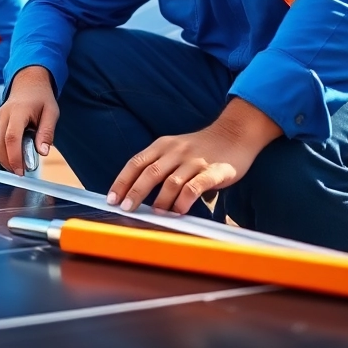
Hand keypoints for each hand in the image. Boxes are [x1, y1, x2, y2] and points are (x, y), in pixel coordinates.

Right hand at [0, 66, 59, 175]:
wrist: (27, 84)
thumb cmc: (41, 99)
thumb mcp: (52, 112)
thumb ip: (47, 132)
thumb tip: (43, 152)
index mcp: (18, 111)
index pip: (12, 137)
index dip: (14, 157)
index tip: (21, 171)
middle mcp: (3, 114)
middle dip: (8, 162)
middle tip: (21, 173)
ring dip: (3, 160)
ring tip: (18, 167)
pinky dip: (0, 154)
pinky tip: (12, 159)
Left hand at [107, 98, 281, 214]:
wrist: (235, 133)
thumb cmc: (201, 147)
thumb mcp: (174, 149)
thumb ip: (158, 165)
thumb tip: (135, 193)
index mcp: (162, 145)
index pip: (136, 163)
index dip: (122, 181)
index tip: (112, 198)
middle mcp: (176, 151)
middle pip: (150, 172)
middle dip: (135, 192)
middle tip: (127, 208)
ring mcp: (195, 161)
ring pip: (171, 182)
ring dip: (160, 200)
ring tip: (155, 214)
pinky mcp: (214, 171)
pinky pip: (194, 187)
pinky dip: (184, 201)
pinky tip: (178, 211)